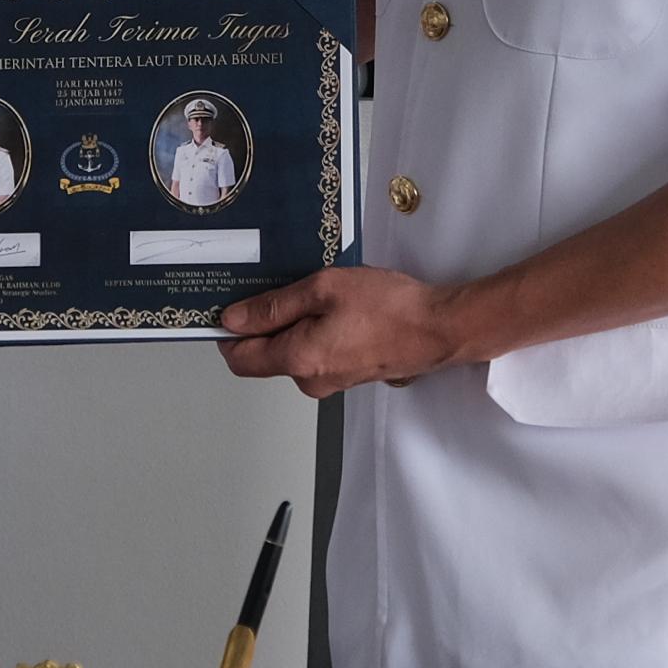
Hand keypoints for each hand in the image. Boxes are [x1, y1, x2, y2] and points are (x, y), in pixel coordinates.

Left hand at [217, 267, 461, 400]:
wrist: (439, 328)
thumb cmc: (388, 306)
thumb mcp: (324, 289)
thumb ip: (273, 306)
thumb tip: (232, 320)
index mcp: (297, 360)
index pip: (239, 358)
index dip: (227, 333)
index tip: (229, 305)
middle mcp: (309, 380)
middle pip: (264, 355)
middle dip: (264, 323)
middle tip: (280, 285)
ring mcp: (330, 382)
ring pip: (292, 352)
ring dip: (294, 324)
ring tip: (318, 292)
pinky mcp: (348, 376)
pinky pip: (316, 354)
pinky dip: (314, 331)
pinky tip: (335, 307)